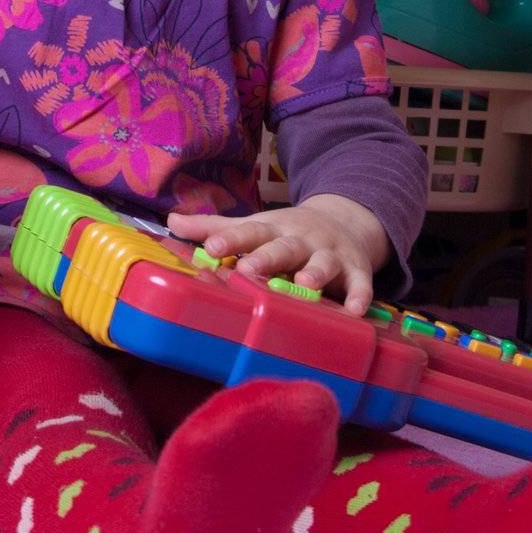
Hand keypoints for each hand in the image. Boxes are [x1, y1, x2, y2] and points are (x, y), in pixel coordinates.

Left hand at [167, 194, 391, 315]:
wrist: (345, 221)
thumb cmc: (288, 232)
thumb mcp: (255, 226)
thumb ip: (216, 227)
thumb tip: (171, 221)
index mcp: (272, 230)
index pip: (249, 232)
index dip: (230, 239)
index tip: (211, 246)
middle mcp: (300, 240)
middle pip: (284, 247)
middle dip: (268, 257)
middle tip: (250, 268)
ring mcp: (330, 254)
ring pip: (322, 262)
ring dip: (315, 273)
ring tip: (304, 284)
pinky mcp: (356, 270)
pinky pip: (360, 284)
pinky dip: (360, 296)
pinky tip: (355, 311)